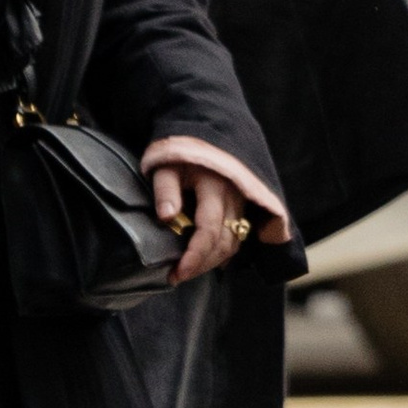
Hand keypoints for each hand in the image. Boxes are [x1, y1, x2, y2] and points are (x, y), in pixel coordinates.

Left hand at [154, 162, 248, 285]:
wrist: (203, 130)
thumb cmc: (179, 150)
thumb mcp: (165, 166)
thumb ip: (165, 190)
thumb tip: (166, 217)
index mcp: (214, 186)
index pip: (209, 230)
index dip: (194, 256)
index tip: (177, 273)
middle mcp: (234, 196)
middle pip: (225, 242)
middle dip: (202, 264)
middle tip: (177, 277)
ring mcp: (242, 201)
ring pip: (234, 241)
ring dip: (213, 261)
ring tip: (188, 270)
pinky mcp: (242, 204)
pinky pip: (239, 235)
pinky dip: (224, 251)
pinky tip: (208, 260)